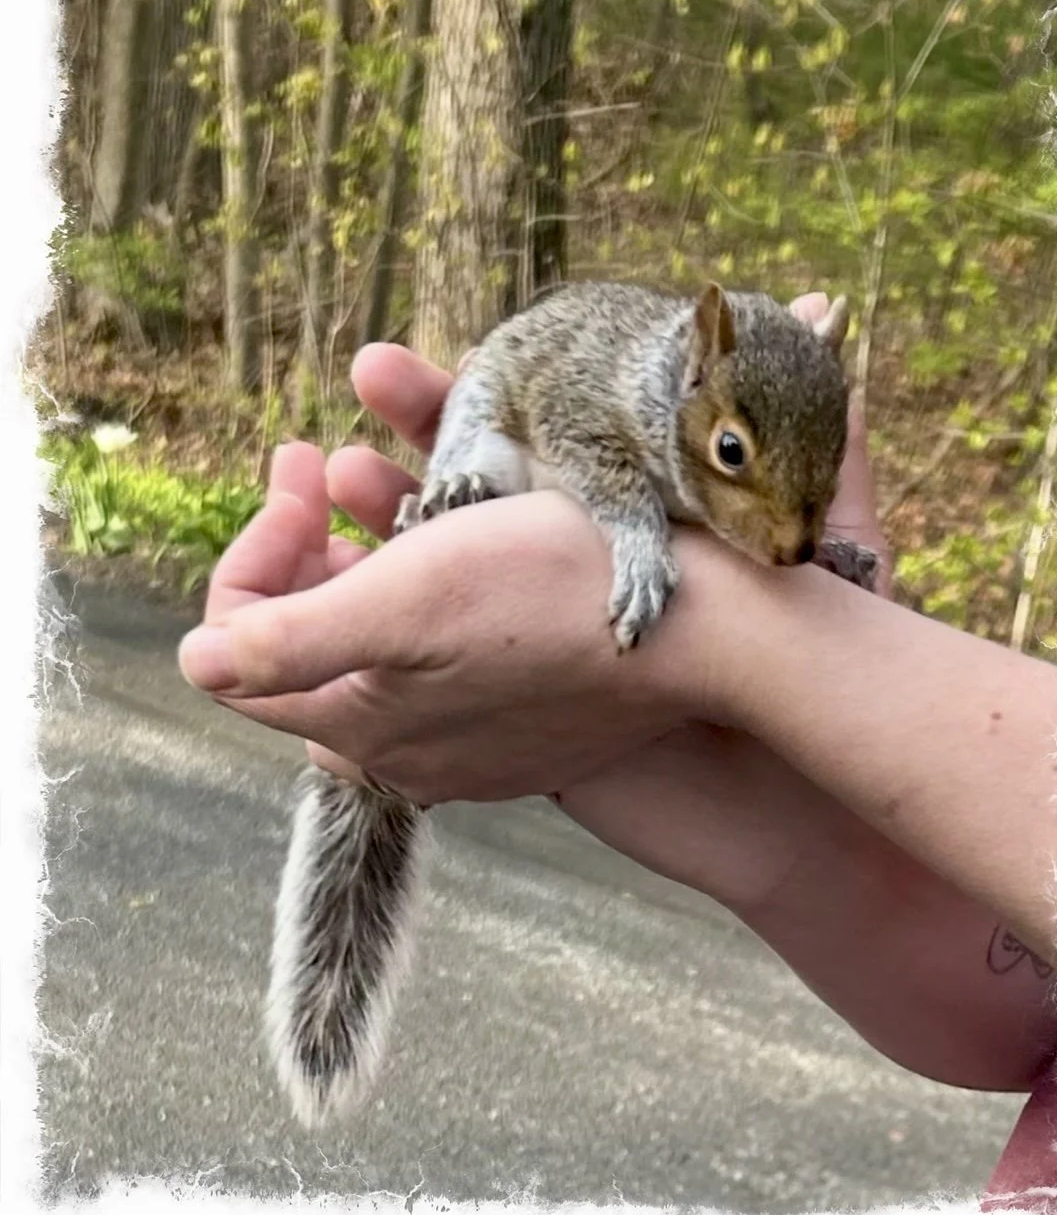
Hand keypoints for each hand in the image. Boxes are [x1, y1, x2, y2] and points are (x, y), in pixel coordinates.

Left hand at [178, 436, 702, 807]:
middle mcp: (412, 749)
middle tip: (319, 465)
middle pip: (312, 648)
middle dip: (301, 551)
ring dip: (364, 556)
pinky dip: (430, 592)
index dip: (248, 560)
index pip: (241, 656)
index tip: (299, 480)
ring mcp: (477, 741)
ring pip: (381, 644)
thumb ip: (283, 644)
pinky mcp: (531, 717)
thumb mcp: (404, 605)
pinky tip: (459, 543)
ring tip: (375, 477)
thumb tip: (194, 665)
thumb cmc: (553, 597)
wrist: (703, 625)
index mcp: (364, 726)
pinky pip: (448, 655)